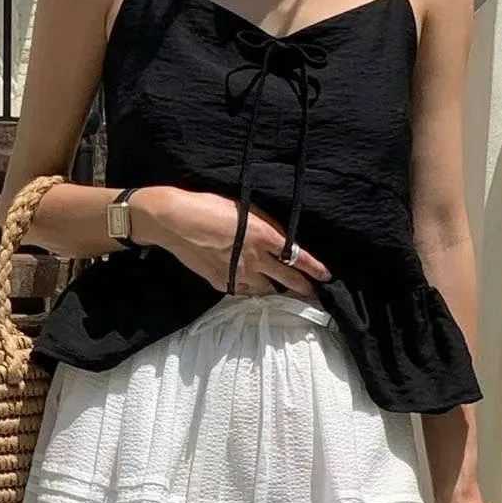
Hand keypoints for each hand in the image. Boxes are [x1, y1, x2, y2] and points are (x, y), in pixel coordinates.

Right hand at [132, 187, 328, 297]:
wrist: (175, 221)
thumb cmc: (208, 206)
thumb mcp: (244, 209)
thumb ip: (264, 227)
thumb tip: (278, 242)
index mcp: (264, 236)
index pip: (298, 256)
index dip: (314, 268)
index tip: (326, 276)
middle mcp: (254, 259)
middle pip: (287, 280)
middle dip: (303, 289)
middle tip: (313, 295)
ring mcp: (237, 274)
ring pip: (264, 289)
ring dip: (273, 289)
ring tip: (279, 291)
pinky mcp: (221, 283)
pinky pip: (242, 290)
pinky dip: (249, 289)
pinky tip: (250, 286)